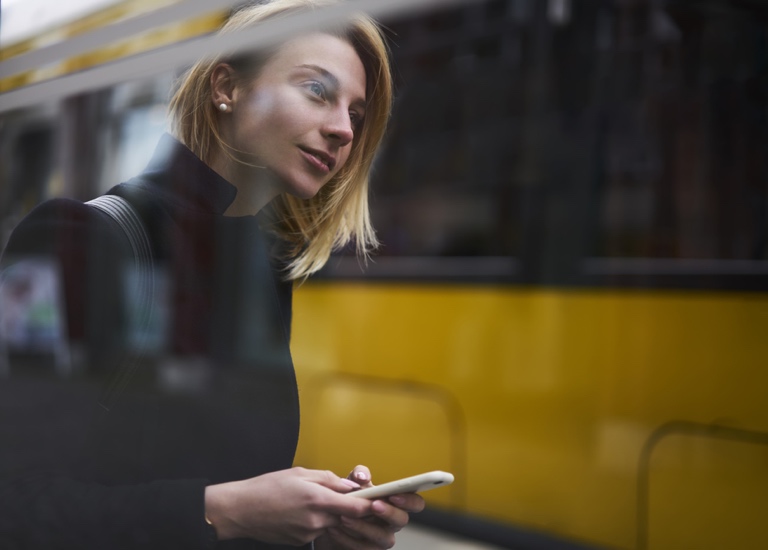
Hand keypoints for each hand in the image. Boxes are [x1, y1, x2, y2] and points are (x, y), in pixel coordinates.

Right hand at [204, 467, 371, 545]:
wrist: (241, 510)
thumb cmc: (268, 487)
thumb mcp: (300, 473)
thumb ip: (328, 479)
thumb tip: (350, 486)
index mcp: (317, 499)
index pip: (355, 507)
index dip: (368, 504)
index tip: (375, 499)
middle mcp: (315, 520)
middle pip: (345, 517)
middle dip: (346, 507)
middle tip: (339, 495)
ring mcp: (308, 534)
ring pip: (331, 523)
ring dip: (330, 514)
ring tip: (310, 501)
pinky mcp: (301, 541)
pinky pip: (318, 530)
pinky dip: (316, 521)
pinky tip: (300, 512)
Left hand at [314, 465, 425, 549]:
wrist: (330, 521)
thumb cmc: (349, 499)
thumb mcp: (353, 483)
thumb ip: (359, 475)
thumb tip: (362, 476)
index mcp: (396, 503)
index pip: (415, 503)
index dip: (409, 499)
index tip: (393, 494)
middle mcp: (393, 523)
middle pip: (402, 520)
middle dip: (389, 512)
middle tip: (373, 505)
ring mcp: (382, 539)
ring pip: (384, 537)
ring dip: (364, 527)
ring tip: (345, 517)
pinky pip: (364, 549)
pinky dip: (348, 539)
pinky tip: (335, 528)